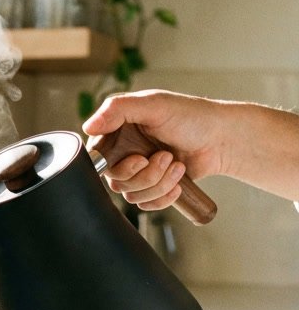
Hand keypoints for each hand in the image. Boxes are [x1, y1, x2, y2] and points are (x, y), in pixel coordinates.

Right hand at [82, 90, 228, 210]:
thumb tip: (88, 126)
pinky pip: (145, 204)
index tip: (138, 159)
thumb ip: (118, 109)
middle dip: (146, 174)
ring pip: (132, 194)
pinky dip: (164, 197)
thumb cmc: (191, 117)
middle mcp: (124, 152)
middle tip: (166, 157)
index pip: (97, 157)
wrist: (220, 140)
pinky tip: (178, 182)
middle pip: (116, 180)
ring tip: (177, 165)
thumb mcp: (153, 104)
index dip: (114, 165)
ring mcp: (138, 172)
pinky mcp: (152, 188)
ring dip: (159, 183)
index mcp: (117, 130)